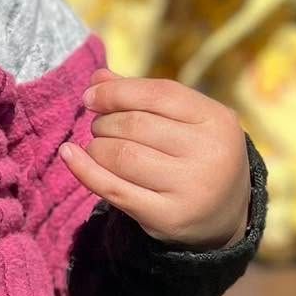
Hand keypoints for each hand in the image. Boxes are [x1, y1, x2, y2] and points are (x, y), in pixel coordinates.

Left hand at [59, 70, 250, 250]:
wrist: (226, 214)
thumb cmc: (196, 153)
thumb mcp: (184, 120)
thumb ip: (144, 96)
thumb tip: (98, 78)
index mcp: (217, 120)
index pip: (158, 94)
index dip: (117, 92)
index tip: (91, 96)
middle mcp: (210, 154)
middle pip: (136, 125)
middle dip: (106, 122)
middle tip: (99, 127)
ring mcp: (190, 188)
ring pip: (123, 156)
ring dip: (97, 147)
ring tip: (98, 146)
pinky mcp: (168, 217)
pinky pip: (114, 189)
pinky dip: (84, 170)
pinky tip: (69, 155)